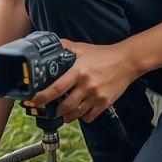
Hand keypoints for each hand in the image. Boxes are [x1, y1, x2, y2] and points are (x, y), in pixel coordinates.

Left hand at [25, 39, 139, 123]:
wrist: (127, 61)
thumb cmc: (103, 55)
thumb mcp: (82, 48)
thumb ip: (65, 47)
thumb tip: (51, 44)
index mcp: (78, 71)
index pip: (57, 88)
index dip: (43, 97)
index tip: (34, 101)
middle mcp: (87, 85)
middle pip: (65, 106)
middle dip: (55, 111)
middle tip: (49, 110)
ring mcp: (96, 96)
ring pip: (76, 114)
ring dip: (67, 116)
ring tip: (63, 113)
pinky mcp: (105, 103)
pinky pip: (90, 117)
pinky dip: (82, 117)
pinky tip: (80, 111)